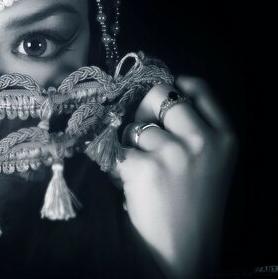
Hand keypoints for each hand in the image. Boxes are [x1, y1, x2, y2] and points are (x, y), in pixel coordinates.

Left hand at [113, 76, 237, 278]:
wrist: (183, 252)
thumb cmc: (192, 207)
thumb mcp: (212, 164)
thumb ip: (195, 131)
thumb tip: (155, 96)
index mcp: (225, 138)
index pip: (199, 90)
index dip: (175, 85)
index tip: (162, 91)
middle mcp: (202, 140)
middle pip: (160, 95)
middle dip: (142, 108)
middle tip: (139, 130)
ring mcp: (174, 153)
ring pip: (133, 126)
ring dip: (127, 144)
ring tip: (138, 170)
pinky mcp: (144, 168)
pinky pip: (115, 149)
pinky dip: (113, 163)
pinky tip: (125, 181)